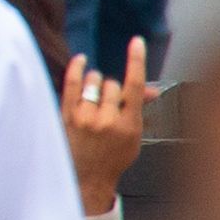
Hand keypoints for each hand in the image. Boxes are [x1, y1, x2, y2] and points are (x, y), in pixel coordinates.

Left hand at [64, 40, 149, 215]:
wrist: (87, 178)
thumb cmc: (112, 156)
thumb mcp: (134, 135)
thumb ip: (139, 108)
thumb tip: (152, 88)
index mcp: (129, 125)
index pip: (134, 85)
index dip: (136, 60)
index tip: (136, 42)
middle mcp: (107, 120)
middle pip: (112, 83)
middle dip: (113, 89)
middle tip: (109, 105)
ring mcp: (85, 118)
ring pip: (94, 81)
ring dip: (96, 84)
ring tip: (95, 99)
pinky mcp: (67, 116)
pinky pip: (70, 83)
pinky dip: (76, 69)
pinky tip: (80, 60)